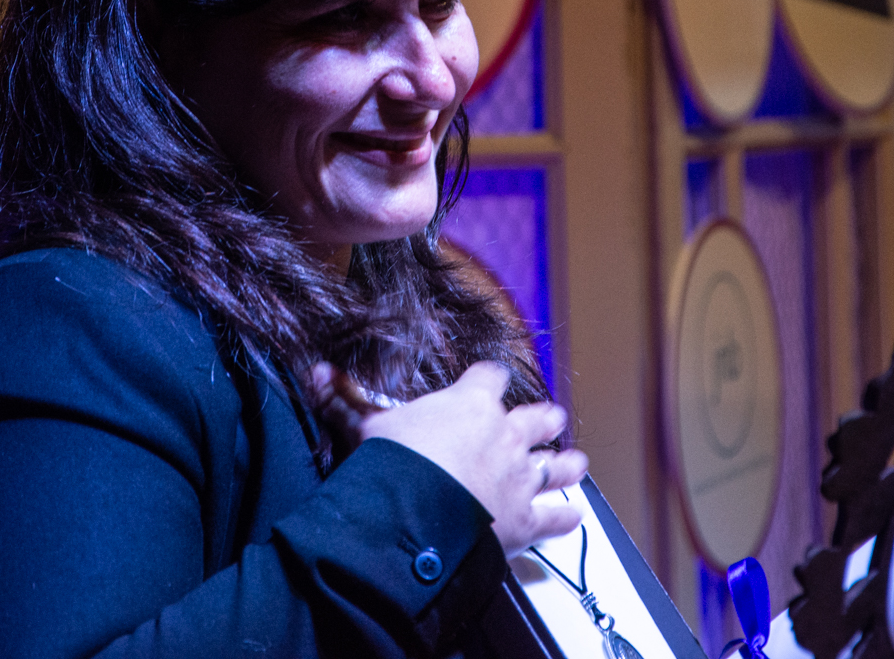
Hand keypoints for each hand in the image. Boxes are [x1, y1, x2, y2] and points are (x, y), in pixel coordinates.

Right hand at [319, 361, 586, 557]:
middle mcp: (506, 436)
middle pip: (538, 418)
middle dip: (544, 419)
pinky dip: (567, 518)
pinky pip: (556, 518)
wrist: (417, 513)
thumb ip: (345, 400)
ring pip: (557, 466)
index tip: (490, 378)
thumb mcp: (364, 426)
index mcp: (472, 404)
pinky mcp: (527, 520)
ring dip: (568, 464)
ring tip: (577, 462)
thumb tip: (316, 372)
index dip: (490, 378)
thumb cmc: (395, 463)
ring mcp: (521, 478)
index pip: (490, 377)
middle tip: (550, 418)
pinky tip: (575, 516)